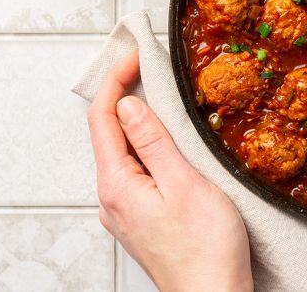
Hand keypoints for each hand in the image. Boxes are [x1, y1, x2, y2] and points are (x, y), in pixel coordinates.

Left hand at [87, 50, 253, 291]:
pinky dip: (150, 150)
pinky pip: (137, 174)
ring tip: (166, 102)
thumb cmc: (205, 249)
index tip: (135, 56)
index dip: (115, 80)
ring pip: (126, 154)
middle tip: (151, 69)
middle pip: (110, 134)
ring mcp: (124, 212)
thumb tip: (126, 105)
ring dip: (141, 124)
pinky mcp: (141, 221)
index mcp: (116, 185)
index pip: (102, 118)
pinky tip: (172, 147)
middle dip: (126, 97)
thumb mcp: (182, 183)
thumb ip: (152, 141)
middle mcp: (112, 198)